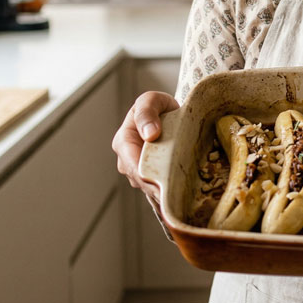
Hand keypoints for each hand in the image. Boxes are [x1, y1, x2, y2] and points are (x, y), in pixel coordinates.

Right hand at [112, 91, 179, 205]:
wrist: (168, 114)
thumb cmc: (158, 106)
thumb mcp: (152, 100)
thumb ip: (147, 112)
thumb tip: (150, 134)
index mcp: (123, 141)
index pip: (133, 164)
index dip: (147, 177)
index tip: (162, 187)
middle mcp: (127, 160)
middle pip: (141, 181)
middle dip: (157, 190)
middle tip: (175, 200)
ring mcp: (137, 172)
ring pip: (148, 188)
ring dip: (163, 194)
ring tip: (179, 201)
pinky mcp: (150, 178)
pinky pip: (157, 191)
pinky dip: (167, 196)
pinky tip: (178, 202)